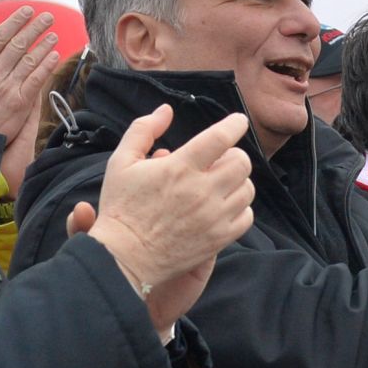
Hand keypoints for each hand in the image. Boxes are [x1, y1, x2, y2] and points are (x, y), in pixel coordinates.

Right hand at [0, 5, 63, 188]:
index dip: (15, 21)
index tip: (26, 11)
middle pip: (18, 44)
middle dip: (34, 28)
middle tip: (47, 17)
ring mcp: (7, 87)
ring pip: (29, 59)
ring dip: (43, 44)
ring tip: (54, 33)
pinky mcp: (19, 102)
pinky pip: (36, 80)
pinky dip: (46, 66)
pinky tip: (55, 56)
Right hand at [78, 107, 253, 335]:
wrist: (124, 257)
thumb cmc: (121, 208)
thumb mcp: (121, 162)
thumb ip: (144, 130)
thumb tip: (166, 110)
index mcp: (179, 168)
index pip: (220, 138)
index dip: (234, 125)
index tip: (238, 121)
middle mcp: (201, 191)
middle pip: (241, 162)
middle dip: (234, 155)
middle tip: (220, 159)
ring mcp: (213, 217)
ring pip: (247, 189)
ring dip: (237, 181)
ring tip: (220, 184)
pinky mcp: (218, 239)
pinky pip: (246, 217)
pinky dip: (240, 208)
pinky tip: (223, 206)